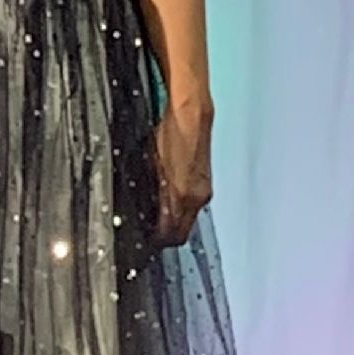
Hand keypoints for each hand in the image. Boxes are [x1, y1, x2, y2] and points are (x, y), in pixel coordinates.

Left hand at [152, 104, 213, 248]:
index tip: (149, 240)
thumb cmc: (172, 133)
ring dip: (175, 219)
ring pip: (189, 217)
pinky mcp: (205, 179)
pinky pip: (193, 202)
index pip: (175, 234)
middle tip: (151, 231)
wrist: (191, 114)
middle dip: (168, 233)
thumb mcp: (154, 165)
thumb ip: (156, 195)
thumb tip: (155, 214)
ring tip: (157, 214)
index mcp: (185, 196)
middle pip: (183, 230)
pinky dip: (181, 205)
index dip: (160, 240)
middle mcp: (198, 196)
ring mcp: (204, 188)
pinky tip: (169, 196)